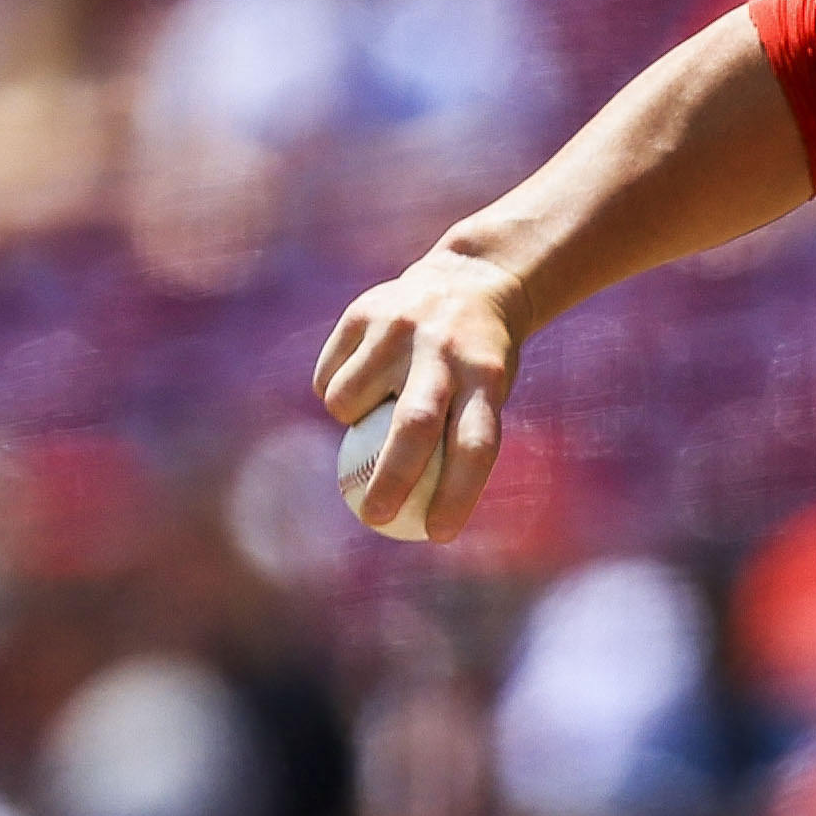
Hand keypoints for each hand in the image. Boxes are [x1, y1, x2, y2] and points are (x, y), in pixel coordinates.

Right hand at [318, 250, 531, 543]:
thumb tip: (414, 521)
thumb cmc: (478, 362)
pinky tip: (361, 377)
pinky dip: (335, 393)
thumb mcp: (487, 395)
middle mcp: (443, 351)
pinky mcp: (363, 312)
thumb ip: (453, 444)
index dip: (457, 494)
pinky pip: (329, 377)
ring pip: (349, 401)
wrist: (469, 280)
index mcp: (485, 378)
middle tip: (372, 517)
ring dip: (350, 422)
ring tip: (373, 408)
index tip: (437, 535)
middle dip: (390, 480)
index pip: (474, 445)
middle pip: (412, 427)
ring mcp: (399, 328)